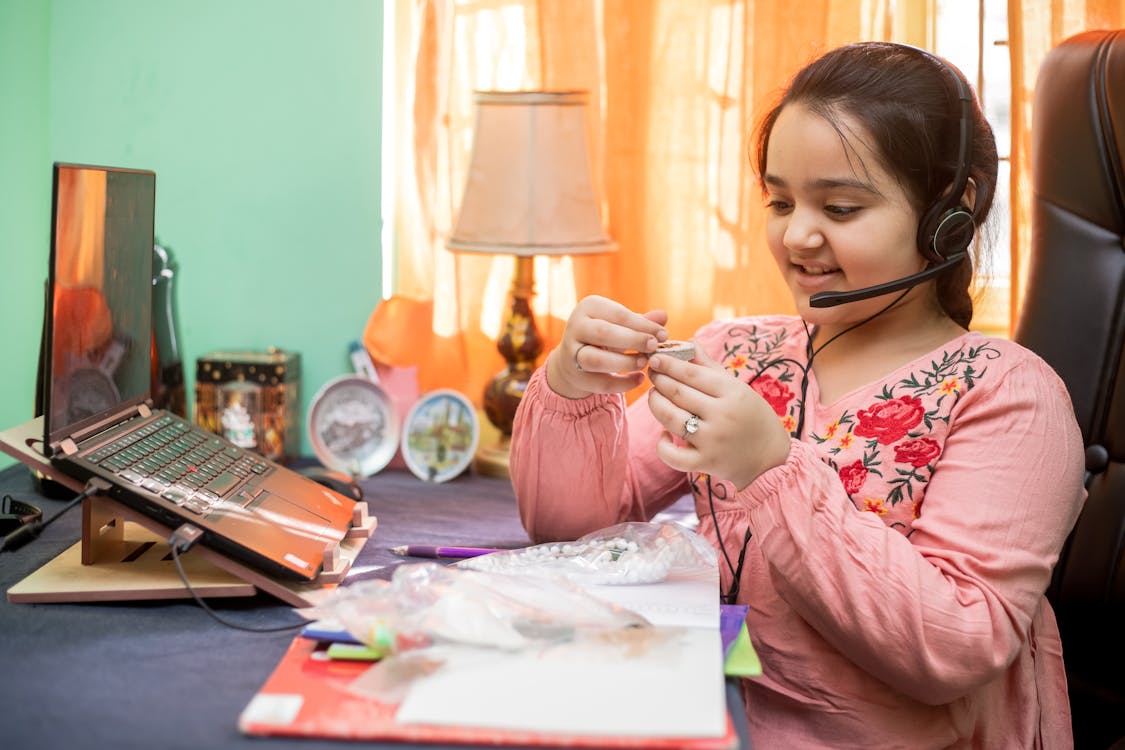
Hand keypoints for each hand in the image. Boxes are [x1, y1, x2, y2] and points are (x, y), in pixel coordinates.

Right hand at [545, 295, 668, 398]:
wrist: (574, 357)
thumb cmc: (605, 335)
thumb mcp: (621, 324)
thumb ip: (641, 321)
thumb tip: (663, 316)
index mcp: (589, 307)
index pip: (618, 314)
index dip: (643, 325)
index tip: (663, 335)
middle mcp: (576, 327)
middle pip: (604, 333)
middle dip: (633, 340)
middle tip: (654, 346)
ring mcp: (572, 353)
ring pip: (596, 359)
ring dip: (625, 362)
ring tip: (644, 363)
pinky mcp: (576, 376)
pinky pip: (600, 382)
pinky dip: (622, 384)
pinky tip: (639, 379)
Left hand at [647, 346, 790, 489]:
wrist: (770, 459)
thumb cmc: (752, 417)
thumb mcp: (738, 388)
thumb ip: (710, 366)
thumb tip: (688, 342)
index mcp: (733, 392)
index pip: (692, 373)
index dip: (669, 364)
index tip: (655, 358)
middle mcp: (722, 415)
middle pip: (678, 393)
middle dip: (659, 381)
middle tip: (652, 374)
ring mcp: (712, 440)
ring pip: (670, 418)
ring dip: (656, 405)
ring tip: (654, 397)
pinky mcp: (705, 462)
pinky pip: (672, 455)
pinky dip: (662, 444)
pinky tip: (665, 434)